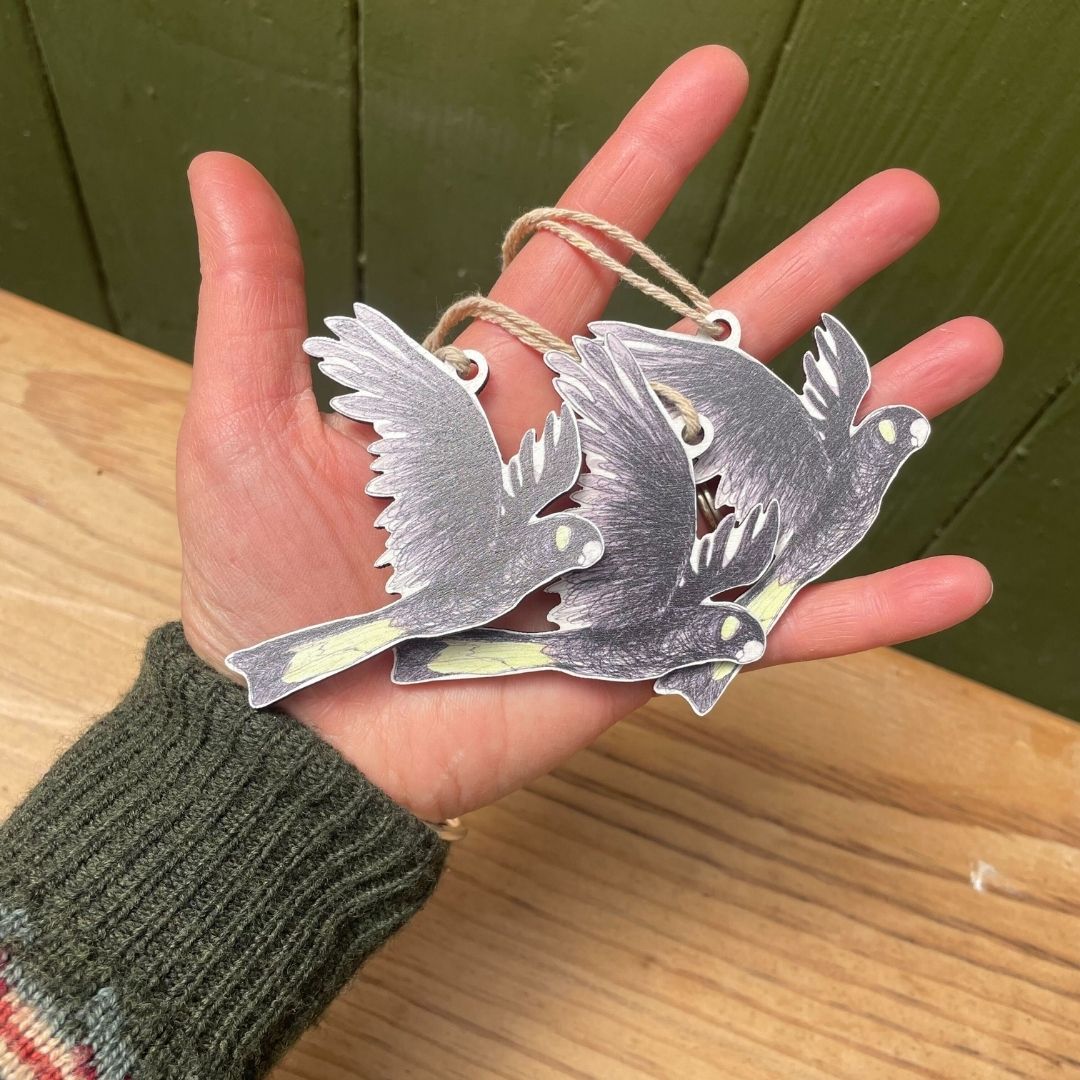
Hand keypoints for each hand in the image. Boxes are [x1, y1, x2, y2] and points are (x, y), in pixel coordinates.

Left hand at [179, 46, 996, 820]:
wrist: (297, 741)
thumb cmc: (264, 590)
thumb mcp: (247, 433)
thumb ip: (257, 306)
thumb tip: (218, 166)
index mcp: (496, 399)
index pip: (585, 262)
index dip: (647, 170)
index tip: (717, 82)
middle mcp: (577, 462)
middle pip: (710, 350)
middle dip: (808, 270)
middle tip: (906, 200)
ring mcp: (625, 553)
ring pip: (764, 472)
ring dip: (870, 418)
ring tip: (968, 351)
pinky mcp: (650, 641)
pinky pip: (769, 620)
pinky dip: (860, 606)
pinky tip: (956, 579)